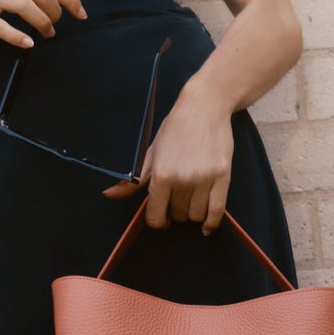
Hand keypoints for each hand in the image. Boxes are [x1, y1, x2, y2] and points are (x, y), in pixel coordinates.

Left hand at [102, 83, 236, 232]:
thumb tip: (109, 194)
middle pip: (178, 216)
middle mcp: (182, 180)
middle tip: (177, 201)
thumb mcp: (150, 154)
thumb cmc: (175, 130)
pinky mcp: (223, 176)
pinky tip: (206, 226)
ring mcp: (204, 179)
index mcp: (161, 175)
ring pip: (197, 215)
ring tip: (191, 202)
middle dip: (175, 213)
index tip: (160, 219)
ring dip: (193, 214)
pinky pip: (217, 210)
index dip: (157, 221)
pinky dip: (212, 222)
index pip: (156, 216)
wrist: (204, 108)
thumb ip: (133, 181)